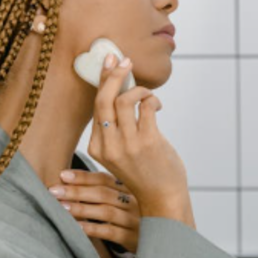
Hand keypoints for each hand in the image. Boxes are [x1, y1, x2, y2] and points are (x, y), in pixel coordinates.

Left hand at [50, 169, 141, 253]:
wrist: (159, 242)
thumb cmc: (133, 220)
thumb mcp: (125, 202)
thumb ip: (106, 192)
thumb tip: (70, 182)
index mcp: (131, 189)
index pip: (105, 179)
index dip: (83, 177)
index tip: (63, 175)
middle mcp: (134, 202)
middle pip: (103, 193)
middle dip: (76, 191)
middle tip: (54, 190)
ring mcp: (135, 220)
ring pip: (106, 211)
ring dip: (81, 208)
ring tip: (61, 207)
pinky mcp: (134, 238)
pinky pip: (110, 232)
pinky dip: (92, 228)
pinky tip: (77, 227)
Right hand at [86, 53, 191, 220]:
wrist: (162, 198)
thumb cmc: (144, 172)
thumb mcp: (119, 153)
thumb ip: (115, 129)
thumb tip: (119, 89)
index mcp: (97, 147)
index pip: (96, 107)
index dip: (103, 82)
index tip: (110, 64)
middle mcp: (108, 145)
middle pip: (103, 100)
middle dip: (112, 74)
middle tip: (124, 60)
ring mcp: (127, 144)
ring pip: (124, 100)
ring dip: (139, 89)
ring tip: (147, 94)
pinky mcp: (148, 141)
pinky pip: (146, 106)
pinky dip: (152, 99)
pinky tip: (156, 105)